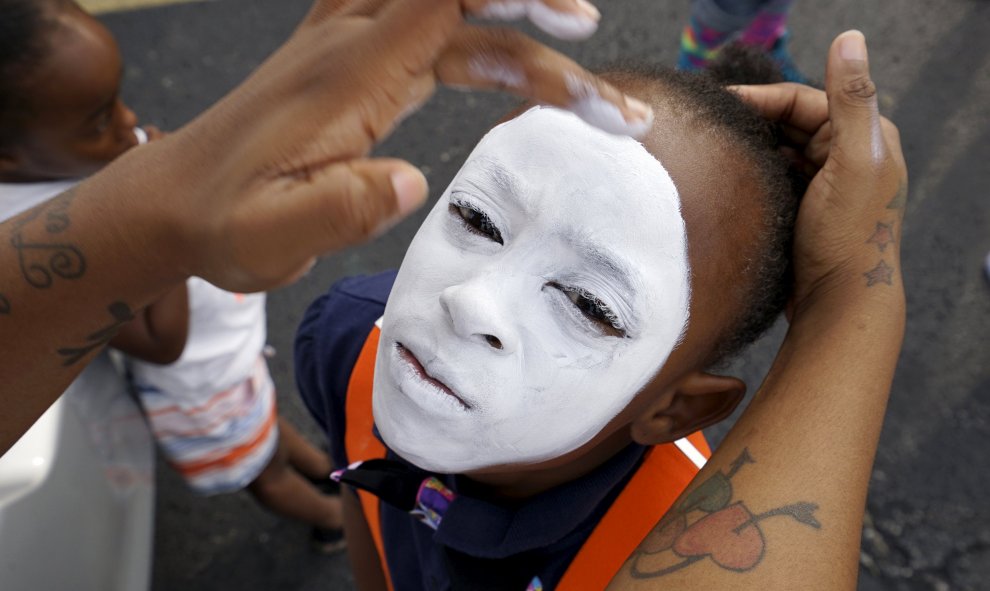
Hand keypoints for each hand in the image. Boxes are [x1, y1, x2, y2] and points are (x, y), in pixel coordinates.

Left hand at [129, 0, 651, 292]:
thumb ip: (340, 208)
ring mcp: (351, 47)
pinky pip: (436, 33)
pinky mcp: (354, 64)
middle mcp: (351, 43)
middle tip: (604, 101)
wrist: (173, 203)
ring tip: (589, 101)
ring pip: (458, 17)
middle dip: (544, 26)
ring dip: (528, 44)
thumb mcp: (272, 237)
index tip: (575, 22)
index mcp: (344, 73)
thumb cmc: (223, 221)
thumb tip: (411, 182)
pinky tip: (522, 73)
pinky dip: (490, 47)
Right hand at [732, 31, 907, 314]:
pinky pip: (774, 176)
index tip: (719, 102)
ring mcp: (826, 183)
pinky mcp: (806, 207)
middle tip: (710, 128)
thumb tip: (849, 37)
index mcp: (866, 135)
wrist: (839, 303)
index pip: (804, 99)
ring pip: (778, 149)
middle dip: (751, 121)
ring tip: (715, 152)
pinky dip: (753, 172)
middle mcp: (848, 154)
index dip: (761, 97)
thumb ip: (851, 99)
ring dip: (750, 148)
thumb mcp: (853, 162)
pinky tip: (731, 178)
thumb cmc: (848, 237)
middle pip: (788, 122)